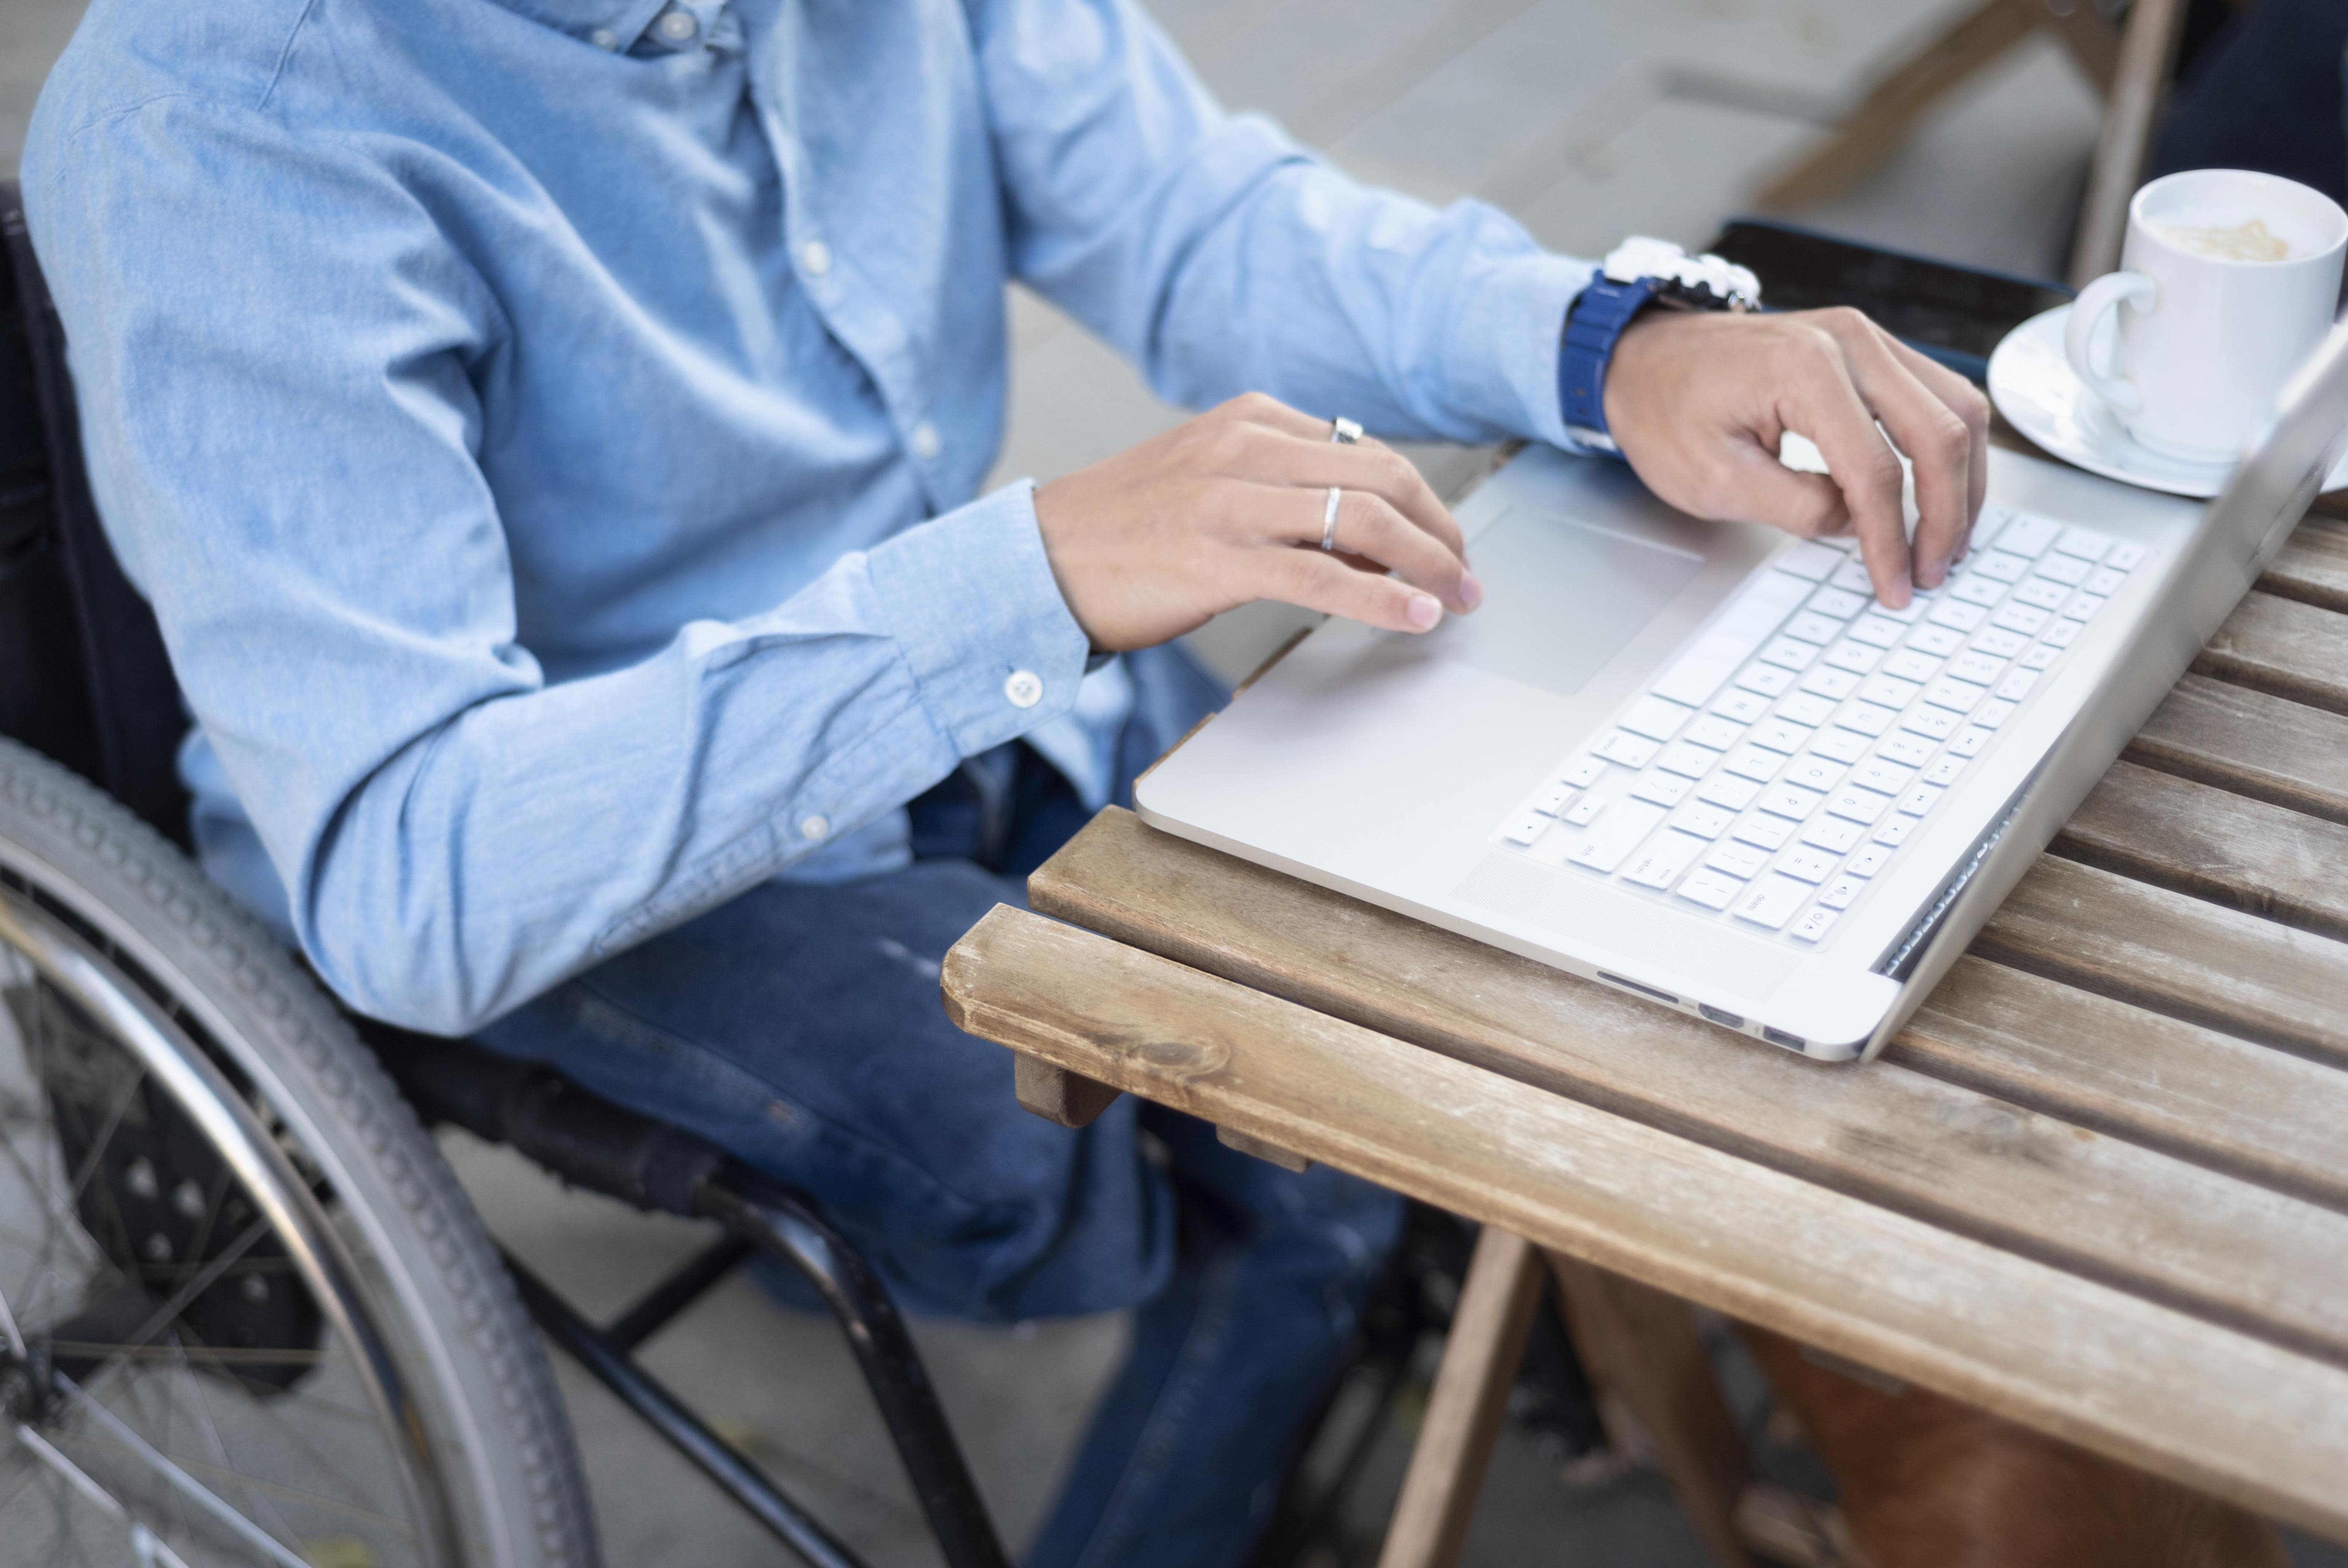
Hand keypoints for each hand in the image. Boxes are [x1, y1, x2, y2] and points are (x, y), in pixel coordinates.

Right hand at [1031, 393, 1481, 651]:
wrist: (1039, 558)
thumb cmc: (1122, 527)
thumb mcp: (1205, 475)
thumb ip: (1275, 482)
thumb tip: (1355, 521)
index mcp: (1248, 419)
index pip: (1365, 448)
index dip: (1421, 497)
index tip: (1444, 537)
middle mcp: (1245, 448)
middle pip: (1382, 475)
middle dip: (1441, 527)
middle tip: (1466, 570)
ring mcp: (1231, 501)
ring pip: (1365, 520)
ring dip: (1429, 563)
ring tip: (1457, 596)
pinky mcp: (1219, 559)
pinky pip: (1325, 576)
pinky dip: (1383, 599)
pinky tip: (1415, 617)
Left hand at [1602, 307, 1989, 606]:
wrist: (1642, 358)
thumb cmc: (1664, 409)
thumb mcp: (1715, 480)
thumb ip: (1797, 506)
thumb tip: (1861, 524)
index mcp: (1806, 368)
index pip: (1876, 470)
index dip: (1892, 540)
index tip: (1896, 585)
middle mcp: (1849, 340)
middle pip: (1941, 432)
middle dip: (1946, 513)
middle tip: (1934, 569)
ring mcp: (1864, 337)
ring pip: (1957, 408)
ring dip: (1962, 479)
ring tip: (1947, 539)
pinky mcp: (1868, 347)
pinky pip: (1935, 394)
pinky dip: (1948, 447)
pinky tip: (1939, 492)